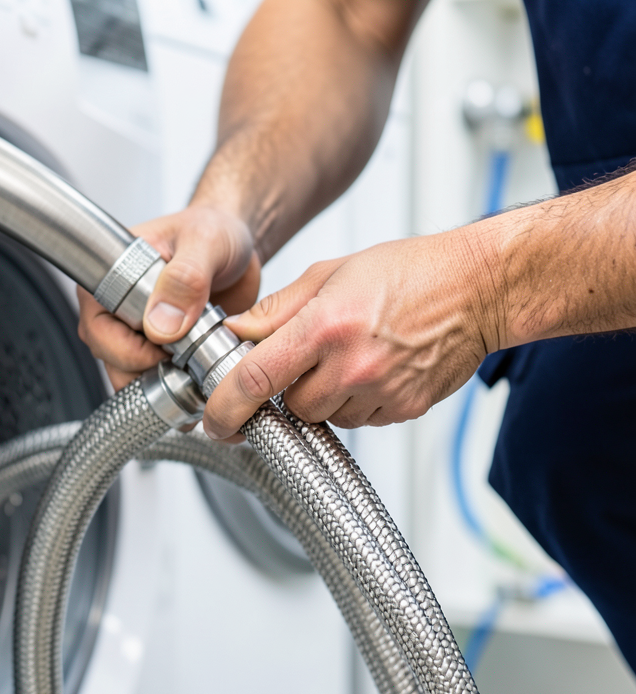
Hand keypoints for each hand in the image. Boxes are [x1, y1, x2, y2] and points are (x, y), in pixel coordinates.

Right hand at [77, 205, 260, 389]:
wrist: (238, 245)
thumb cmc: (214, 229)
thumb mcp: (206, 242)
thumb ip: (186, 278)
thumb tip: (162, 323)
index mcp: (110, 275)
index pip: (98, 330)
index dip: (129, 349)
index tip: (168, 347)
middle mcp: (116, 306)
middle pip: (111, 360)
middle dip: (150, 369)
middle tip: (188, 356)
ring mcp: (136, 330)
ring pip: (133, 375)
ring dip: (166, 379)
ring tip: (197, 361)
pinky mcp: (159, 348)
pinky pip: (157, 378)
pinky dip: (178, 382)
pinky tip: (199, 367)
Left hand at [202, 230, 501, 437]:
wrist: (480, 288)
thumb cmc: (410, 272)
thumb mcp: (330, 274)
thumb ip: (276, 310)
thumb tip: (235, 334)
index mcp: (324, 327)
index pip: (255, 380)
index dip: (225, 408)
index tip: (214, 421)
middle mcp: (352, 365)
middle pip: (290, 407)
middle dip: (289, 391)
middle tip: (310, 358)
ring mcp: (381, 392)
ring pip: (325, 418)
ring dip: (324, 397)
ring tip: (351, 356)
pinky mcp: (404, 409)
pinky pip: (359, 421)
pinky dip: (355, 402)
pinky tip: (374, 368)